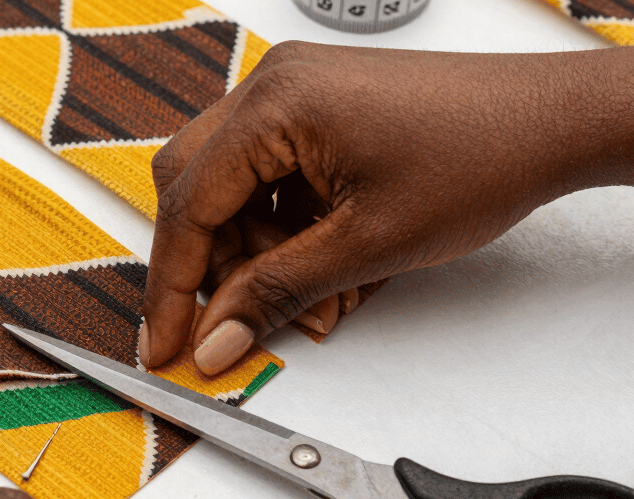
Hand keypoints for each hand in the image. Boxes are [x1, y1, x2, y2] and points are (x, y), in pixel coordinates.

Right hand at [140, 42, 633, 374]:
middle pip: (195, 189)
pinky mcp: (315, 110)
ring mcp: (293, 94)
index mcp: (274, 105)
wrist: (552, 121)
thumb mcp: (368, 244)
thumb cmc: (483, 155)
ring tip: (311, 297)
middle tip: (229, 321)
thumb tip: (215, 337)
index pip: (188, 205)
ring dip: (255, 252)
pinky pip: (269, 177)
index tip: (165, 342)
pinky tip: (321, 262)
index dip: (172, 286)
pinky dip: (282, 227)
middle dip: (211, 265)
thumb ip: (276, 293)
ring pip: (231, 188)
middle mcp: (272, 86)